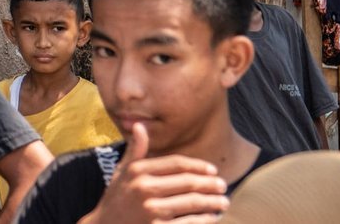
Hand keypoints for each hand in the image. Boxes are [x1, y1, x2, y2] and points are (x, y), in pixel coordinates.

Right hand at [89, 123, 227, 223]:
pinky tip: (212, 217)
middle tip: (223, 185)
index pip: (176, 163)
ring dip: (212, 202)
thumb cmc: (116, 199)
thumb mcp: (121, 172)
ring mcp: (151, 210)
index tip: (213, 169)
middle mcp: (144, 188)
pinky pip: (189, 222)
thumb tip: (139, 125)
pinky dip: (204, 220)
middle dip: (210, 183)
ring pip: (192, 202)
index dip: (198, 165)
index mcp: (137, 171)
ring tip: (223, 201)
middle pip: (187, 182)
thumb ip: (135, 151)